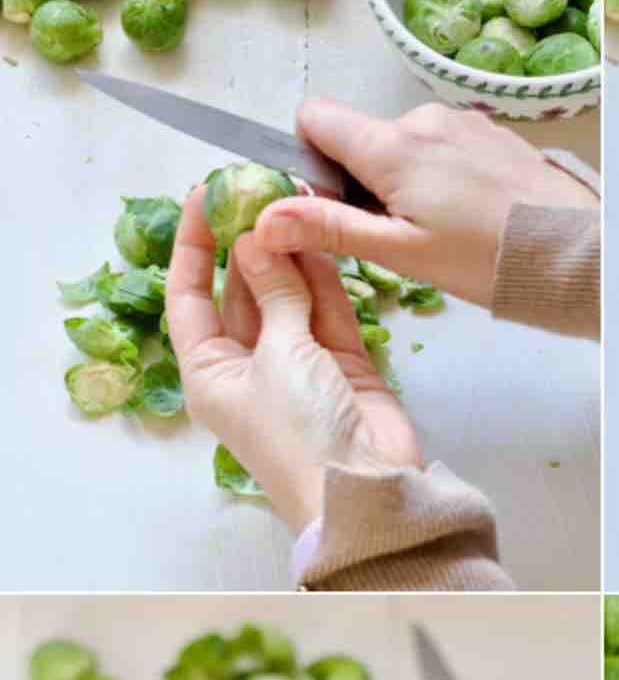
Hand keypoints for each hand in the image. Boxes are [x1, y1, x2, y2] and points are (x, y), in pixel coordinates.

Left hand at [167, 187, 420, 532]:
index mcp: (211, 372)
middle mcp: (249, 366)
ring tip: (295, 199)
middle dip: (251, 241)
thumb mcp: (279, 355)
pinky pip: (328, 310)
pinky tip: (322, 233)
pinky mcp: (342, 364)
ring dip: (291, 253)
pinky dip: (326, 277)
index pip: (190, 297)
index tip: (206, 196)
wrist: (367, 490)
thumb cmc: (303, 436)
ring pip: (289, 295)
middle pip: (243, 291)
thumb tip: (256, 238)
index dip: (194, 245)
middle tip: (263, 188)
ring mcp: (298, 364)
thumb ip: (275, 291)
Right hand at [254, 97, 596, 306]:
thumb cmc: (488, 258)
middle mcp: (423, 119)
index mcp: (392, 145)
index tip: (329, 200)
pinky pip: (443, 146)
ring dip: (404, 182)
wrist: (574, 251)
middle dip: (362, 181)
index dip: (309, 157)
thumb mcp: (401, 253)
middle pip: (361, 137)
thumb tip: (263, 218)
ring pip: (403, 144)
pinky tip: (468, 216)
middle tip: (397, 235)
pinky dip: (440, 177)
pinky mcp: (491, 132)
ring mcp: (461, 121)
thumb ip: (330, 228)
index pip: (314, 116)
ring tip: (441, 231)